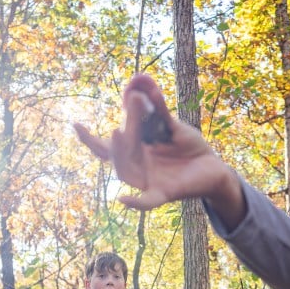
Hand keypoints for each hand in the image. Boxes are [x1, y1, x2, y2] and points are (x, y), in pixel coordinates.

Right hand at [73, 74, 245, 226]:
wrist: (213, 166)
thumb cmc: (189, 147)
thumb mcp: (171, 125)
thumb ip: (155, 109)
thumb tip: (138, 86)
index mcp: (135, 152)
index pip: (107, 147)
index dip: (90, 139)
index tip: (75, 125)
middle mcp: (137, 168)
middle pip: (117, 155)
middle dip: (116, 137)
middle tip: (118, 121)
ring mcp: (149, 182)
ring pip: (126, 172)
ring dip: (120, 154)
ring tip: (119, 131)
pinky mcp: (165, 193)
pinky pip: (147, 201)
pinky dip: (135, 202)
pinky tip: (122, 199)